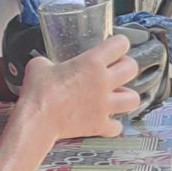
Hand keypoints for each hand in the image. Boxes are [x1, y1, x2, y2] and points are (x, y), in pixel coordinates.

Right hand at [15, 36, 140, 141]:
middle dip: (126, 67)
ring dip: (126, 96)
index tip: (114, 47)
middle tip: (117, 69)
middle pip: (132, 68)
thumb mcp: (39, 65)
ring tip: (117, 96)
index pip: (120, 44)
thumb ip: (49, 62)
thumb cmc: (38, 92)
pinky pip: (117, 126)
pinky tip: (105, 121)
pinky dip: (112, 125)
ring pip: (133, 99)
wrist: (38, 120)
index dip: (119, 44)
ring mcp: (104, 105)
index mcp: (91, 62)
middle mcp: (103, 82)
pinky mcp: (99, 125)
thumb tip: (46, 65)